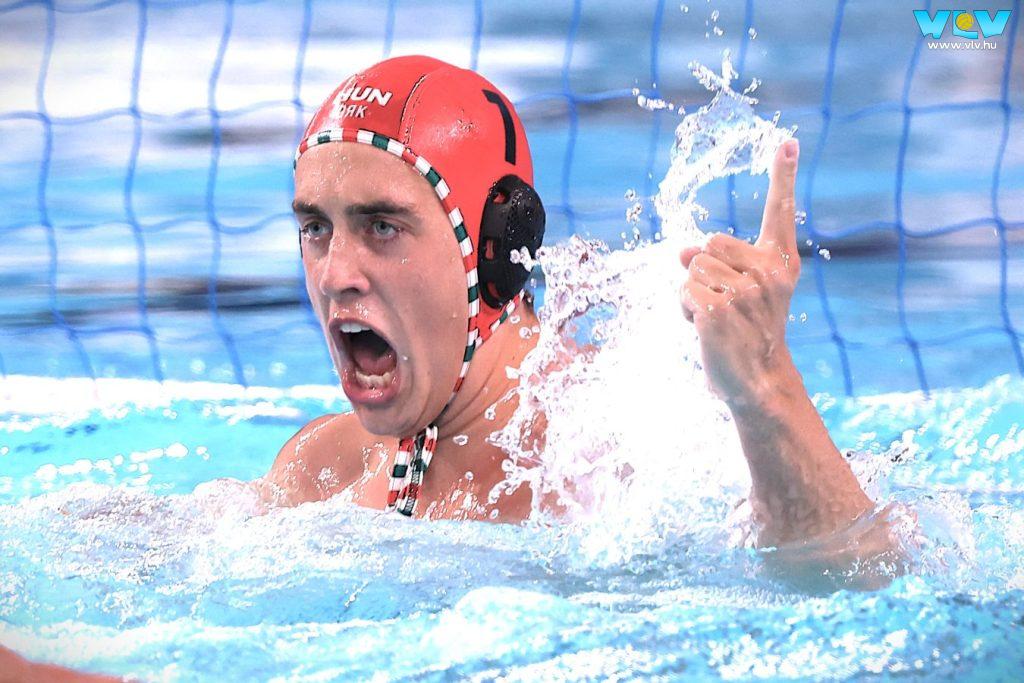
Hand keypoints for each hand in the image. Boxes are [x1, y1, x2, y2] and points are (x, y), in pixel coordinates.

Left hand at [680, 139, 800, 406]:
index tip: (788, 140)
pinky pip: (683, 292)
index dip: (784, 175)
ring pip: (691, 269)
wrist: (757, 381)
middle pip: (708, 244)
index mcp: (779, 262)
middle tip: (723, 304)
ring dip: (692, 294)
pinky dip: (684, 310)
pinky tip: (706, 329)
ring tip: (716, 318)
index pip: (782, 211)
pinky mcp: (720, 310)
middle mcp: (768, 272)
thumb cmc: (745, 333)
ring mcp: (746, 292)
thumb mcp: (738, 292)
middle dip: (703, 272)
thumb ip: (717, 263)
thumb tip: (682, 251)